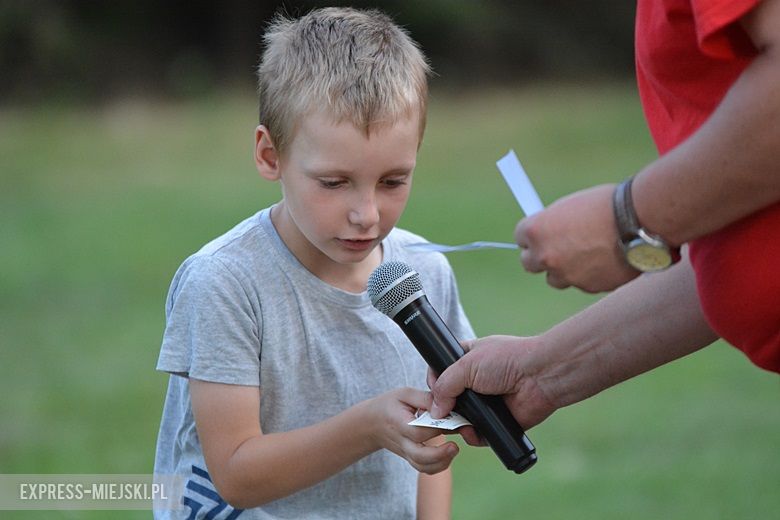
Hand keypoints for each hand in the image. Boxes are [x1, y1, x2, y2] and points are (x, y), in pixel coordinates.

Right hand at [368, 388, 459, 473]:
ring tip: (453, 449)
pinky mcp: (411, 458)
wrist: (372, 423)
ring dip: (442, 462)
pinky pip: (425, 469)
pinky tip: (447, 455)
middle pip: (420, 456)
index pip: (419, 432)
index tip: (453, 419)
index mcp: (399, 424)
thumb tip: (447, 405)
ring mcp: (406, 453)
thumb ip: (426, 399)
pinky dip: (438, 466)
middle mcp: (402, 442)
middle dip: (440, 454)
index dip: (437, 428)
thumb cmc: (389, 405)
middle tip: (455, 446)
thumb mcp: (405, 394)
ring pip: (423, 467)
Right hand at [429, 336, 557, 434]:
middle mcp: (475, 381)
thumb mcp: (466, 364)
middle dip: (443, 408)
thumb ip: (445, 385)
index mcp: (467, 360)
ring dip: (457, 423)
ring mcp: (486, 402)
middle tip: (441, 413)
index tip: (431, 392)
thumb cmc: (506, 360)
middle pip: (448, 399)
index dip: (434, 383)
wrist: (539, 376)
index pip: (441, 373)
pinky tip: (472, 431)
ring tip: (458, 424)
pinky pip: (478, 433)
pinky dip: (473, 435)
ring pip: (461, 418)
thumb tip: (435, 410)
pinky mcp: (497, 420)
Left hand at [515, 184, 638, 291]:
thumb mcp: (571, 206)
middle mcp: (545, 256)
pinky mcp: (587, 287)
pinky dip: (588, 275)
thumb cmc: (607, 205)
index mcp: (536, 230)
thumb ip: (554, 223)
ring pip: (554, 278)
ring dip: (564, 270)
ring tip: (585, 255)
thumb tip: (549, 232)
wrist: (640, 221)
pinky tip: (603, 261)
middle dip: (540, 256)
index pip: (520, 237)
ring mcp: (565, 275)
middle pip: (529, 263)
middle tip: (556, 248)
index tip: (542, 233)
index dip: (533, 234)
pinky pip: (580, 283)